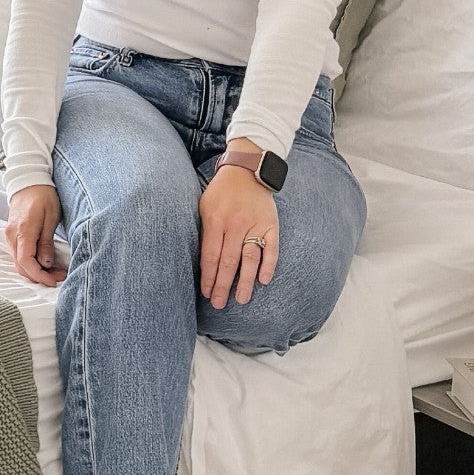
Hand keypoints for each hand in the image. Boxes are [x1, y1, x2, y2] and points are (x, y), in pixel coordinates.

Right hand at [4, 182, 65, 286]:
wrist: (28, 182)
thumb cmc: (43, 196)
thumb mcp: (51, 217)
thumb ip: (46, 242)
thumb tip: (46, 264)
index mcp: (23, 230)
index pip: (26, 261)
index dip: (39, 275)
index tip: (53, 281)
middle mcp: (12, 235)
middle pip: (21, 266)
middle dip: (39, 276)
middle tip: (59, 276)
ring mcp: (10, 236)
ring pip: (19, 263)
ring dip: (36, 271)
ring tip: (56, 270)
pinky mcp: (12, 236)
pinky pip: (19, 255)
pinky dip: (31, 263)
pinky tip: (45, 262)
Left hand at [199, 152, 277, 309]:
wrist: (247, 171)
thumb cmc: (221, 193)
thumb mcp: (203, 207)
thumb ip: (204, 233)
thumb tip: (202, 265)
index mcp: (215, 220)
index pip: (211, 256)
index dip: (208, 277)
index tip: (206, 293)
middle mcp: (235, 224)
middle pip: (228, 261)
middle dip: (222, 286)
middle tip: (219, 304)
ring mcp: (255, 224)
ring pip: (249, 258)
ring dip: (245, 281)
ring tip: (241, 299)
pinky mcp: (271, 224)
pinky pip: (271, 248)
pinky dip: (268, 265)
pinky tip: (264, 281)